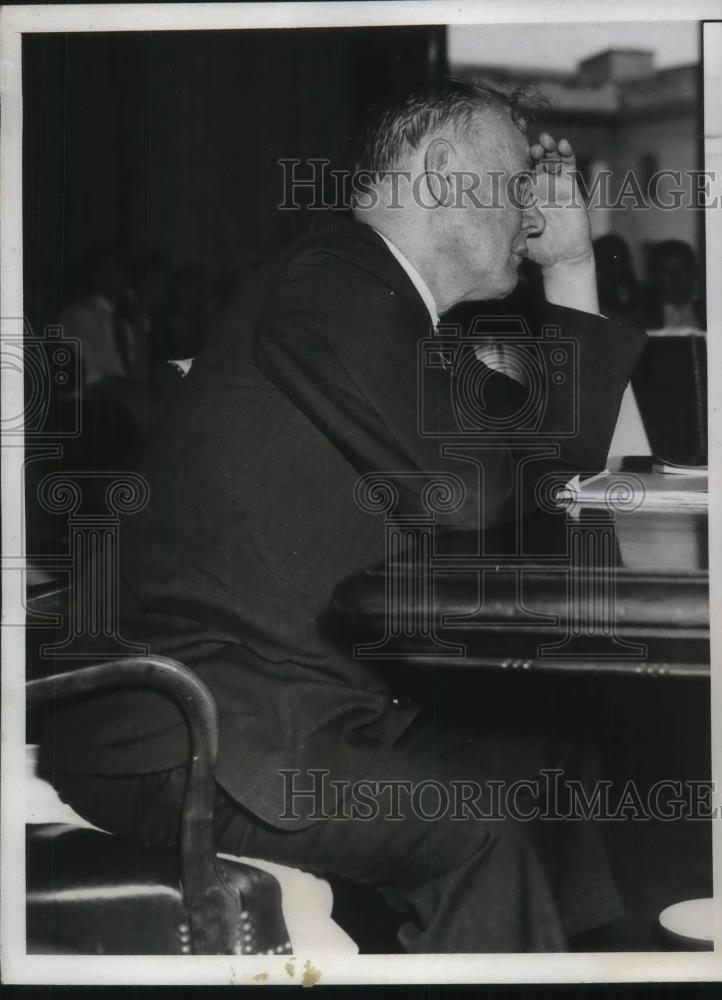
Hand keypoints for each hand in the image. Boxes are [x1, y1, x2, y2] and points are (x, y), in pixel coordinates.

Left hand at [525, 133, 598, 313]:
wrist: (562, 257)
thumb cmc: (537, 248)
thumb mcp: (518, 237)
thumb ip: (508, 229)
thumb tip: (491, 228)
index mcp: (522, 195)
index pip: (516, 173)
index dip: (514, 162)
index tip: (509, 154)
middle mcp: (537, 186)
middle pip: (533, 162)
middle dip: (531, 152)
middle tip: (529, 149)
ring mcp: (554, 184)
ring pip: (550, 159)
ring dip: (548, 147)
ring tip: (544, 140)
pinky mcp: (570, 186)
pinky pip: (569, 166)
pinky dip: (567, 154)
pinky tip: (563, 144)